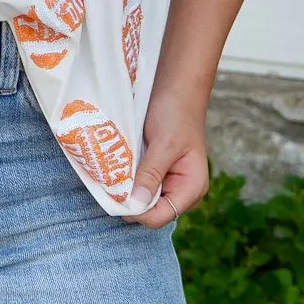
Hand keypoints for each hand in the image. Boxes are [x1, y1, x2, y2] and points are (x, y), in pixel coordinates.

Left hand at [124, 89, 212, 226]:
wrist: (179, 86)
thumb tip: (136, 205)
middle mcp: (183, 190)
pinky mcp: (159, 171)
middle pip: (151, 212)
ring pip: (143, 199)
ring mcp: (171, 181)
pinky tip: (118, 167)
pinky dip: (129, 179)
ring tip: (113, 173)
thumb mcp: (163, 144)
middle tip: (110, 182)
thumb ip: (151, 175)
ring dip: (128, 189)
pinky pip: (141, 184)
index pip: (160, 217)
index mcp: (192, 188)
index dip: (136, 211)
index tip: (115, 194)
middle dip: (131, 200)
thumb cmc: (176, 112)